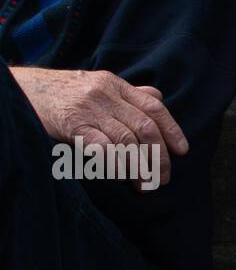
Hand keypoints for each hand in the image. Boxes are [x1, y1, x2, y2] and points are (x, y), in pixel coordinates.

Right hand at [10, 66, 187, 188]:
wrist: (20, 89)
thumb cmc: (62, 93)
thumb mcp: (97, 85)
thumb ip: (128, 94)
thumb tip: (158, 99)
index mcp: (115, 84)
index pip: (153, 108)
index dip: (172, 130)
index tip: (181, 151)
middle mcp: (105, 95)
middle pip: (145, 128)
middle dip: (159, 157)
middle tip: (162, 178)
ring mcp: (88, 110)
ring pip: (127, 142)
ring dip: (141, 167)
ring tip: (144, 184)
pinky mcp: (72, 126)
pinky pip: (102, 149)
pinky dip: (116, 165)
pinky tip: (121, 176)